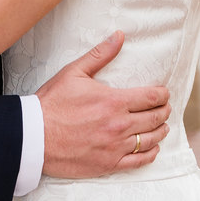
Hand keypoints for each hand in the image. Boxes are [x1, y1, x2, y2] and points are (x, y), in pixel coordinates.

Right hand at [37, 31, 170, 177]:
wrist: (34, 136)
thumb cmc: (52, 103)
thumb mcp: (74, 72)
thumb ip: (100, 55)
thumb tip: (119, 36)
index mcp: (113, 101)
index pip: (151, 98)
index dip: (162, 94)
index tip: (164, 93)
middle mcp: (119, 125)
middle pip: (155, 118)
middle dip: (164, 111)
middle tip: (165, 108)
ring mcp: (115, 147)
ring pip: (150, 140)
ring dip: (161, 131)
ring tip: (162, 126)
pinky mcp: (108, 164)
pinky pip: (139, 161)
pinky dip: (150, 154)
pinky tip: (153, 148)